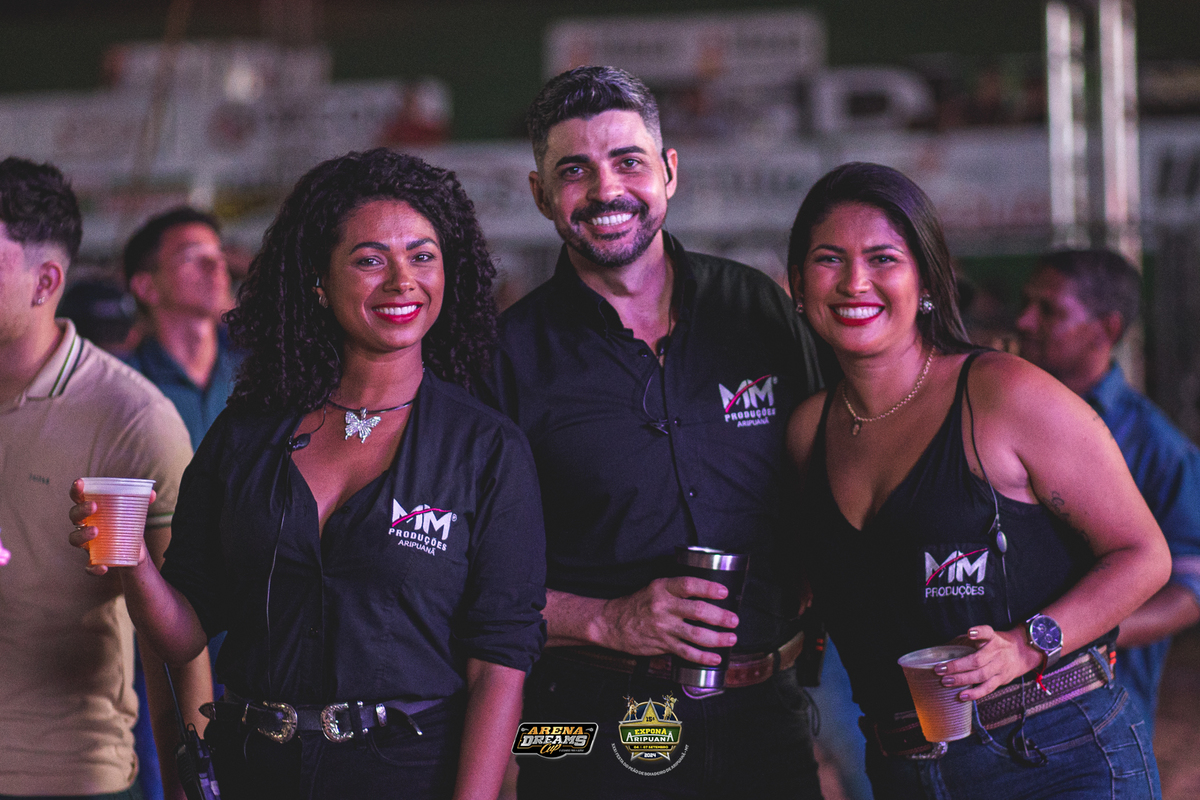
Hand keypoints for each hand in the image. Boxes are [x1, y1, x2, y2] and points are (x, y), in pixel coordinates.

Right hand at [67, 478, 154, 575]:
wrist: (132, 552)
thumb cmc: (126, 525)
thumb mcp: (133, 513)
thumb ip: (141, 503)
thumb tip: (151, 494)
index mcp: (92, 510)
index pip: (79, 497)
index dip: (76, 490)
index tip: (80, 482)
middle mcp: (84, 525)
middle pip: (74, 516)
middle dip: (81, 510)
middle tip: (94, 507)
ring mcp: (86, 543)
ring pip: (74, 539)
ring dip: (82, 534)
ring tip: (96, 531)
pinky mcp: (93, 560)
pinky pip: (88, 566)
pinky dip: (93, 568)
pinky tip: (103, 567)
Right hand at [595, 577, 737, 664]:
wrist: (612, 623)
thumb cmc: (637, 604)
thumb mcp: (654, 589)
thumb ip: (675, 591)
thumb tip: (705, 595)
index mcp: (662, 588)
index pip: (689, 585)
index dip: (708, 588)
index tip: (724, 593)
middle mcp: (663, 607)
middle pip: (698, 611)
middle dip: (720, 617)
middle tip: (734, 620)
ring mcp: (663, 627)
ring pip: (696, 634)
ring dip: (717, 638)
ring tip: (731, 638)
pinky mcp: (662, 644)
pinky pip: (686, 653)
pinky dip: (703, 657)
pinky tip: (715, 658)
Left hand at [934, 625, 1044, 701]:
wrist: (1023, 653)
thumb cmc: (996, 644)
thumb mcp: (987, 637)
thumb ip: (969, 641)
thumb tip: (944, 649)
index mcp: (993, 638)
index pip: (988, 633)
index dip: (979, 632)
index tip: (970, 633)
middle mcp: (998, 652)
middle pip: (977, 660)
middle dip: (957, 666)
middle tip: (940, 669)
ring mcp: (1000, 667)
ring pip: (981, 676)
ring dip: (961, 680)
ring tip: (946, 682)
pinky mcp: (1002, 680)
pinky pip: (988, 688)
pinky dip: (974, 693)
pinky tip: (962, 695)